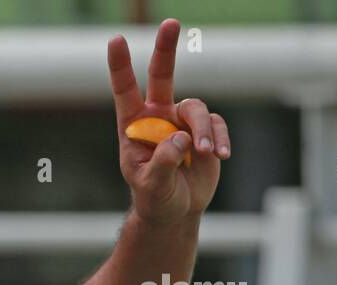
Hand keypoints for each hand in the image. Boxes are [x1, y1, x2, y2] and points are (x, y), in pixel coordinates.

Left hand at [108, 18, 230, 225]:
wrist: (176, 210)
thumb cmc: (154, 197)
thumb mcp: (151, 186)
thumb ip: (162, 162)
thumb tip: (181, 138)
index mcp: (135, 127)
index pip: (125, 91)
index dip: (121, 66)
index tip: (116, 40)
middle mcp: (158, 118)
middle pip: (162, 76)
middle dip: (166, 49)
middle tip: (170, 22)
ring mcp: (182, 122)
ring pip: (196, 109)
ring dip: (203, 129)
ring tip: (206, 153)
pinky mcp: (206, 131)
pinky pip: (216, 125)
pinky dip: (220, 138)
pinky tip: (220, 156)